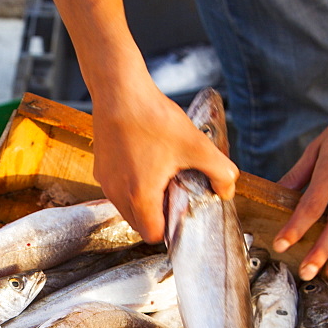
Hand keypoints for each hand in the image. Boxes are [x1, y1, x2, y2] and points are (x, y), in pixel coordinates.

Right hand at [90, 81, 238, 242]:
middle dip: (157, 216)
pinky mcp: (100, 170)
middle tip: (174, 193)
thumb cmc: (153, 118)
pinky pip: (118, 190)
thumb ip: (220, 172)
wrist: (119, 92)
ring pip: (127, 208)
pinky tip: (145, 162)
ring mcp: (106, 182)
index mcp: (140, 195)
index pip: (153, 235)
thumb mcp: (196, 145)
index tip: (181, 211)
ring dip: (143, 202)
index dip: (170, 229)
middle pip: (139, 224)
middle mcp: (118, 194)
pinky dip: (131, 186)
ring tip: (161, 176)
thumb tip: (227, 191)